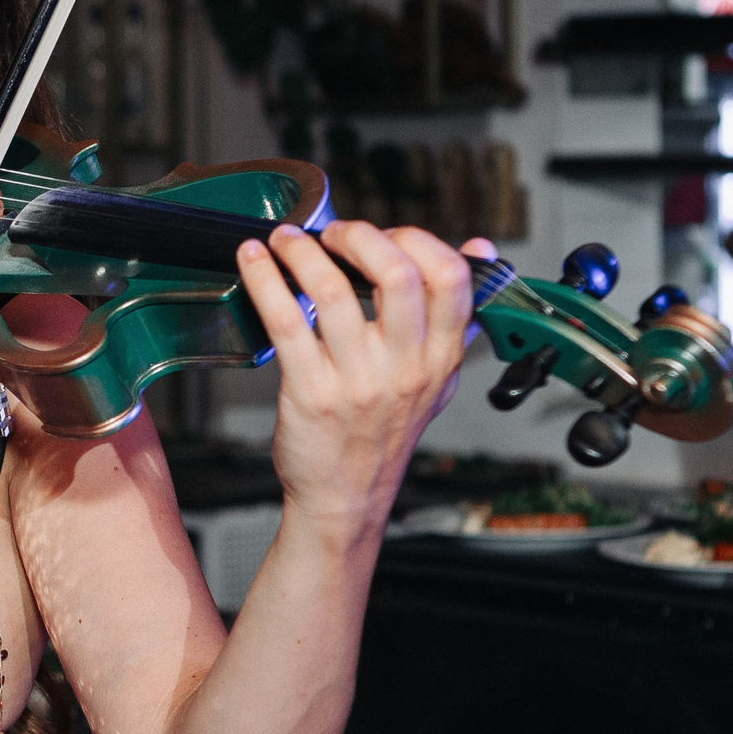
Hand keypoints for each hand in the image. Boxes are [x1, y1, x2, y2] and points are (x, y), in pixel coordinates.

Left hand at [235, 220, 474, 538]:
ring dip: (302, 251)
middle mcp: (405, 368)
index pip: (452, 278)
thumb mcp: (439, 378)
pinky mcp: (311, 392)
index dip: (418, 239)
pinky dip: (264, 280)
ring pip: (332, 291)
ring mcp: (357, 381)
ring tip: (285, 240)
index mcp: (441, 357)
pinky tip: (254, 261)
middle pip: (397, 274)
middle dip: (360, 236)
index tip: (387, 235)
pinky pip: (286, 320)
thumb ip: (459, 315)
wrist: (346, 500)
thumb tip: (479, 250)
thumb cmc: (384, 436)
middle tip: (333, 233)